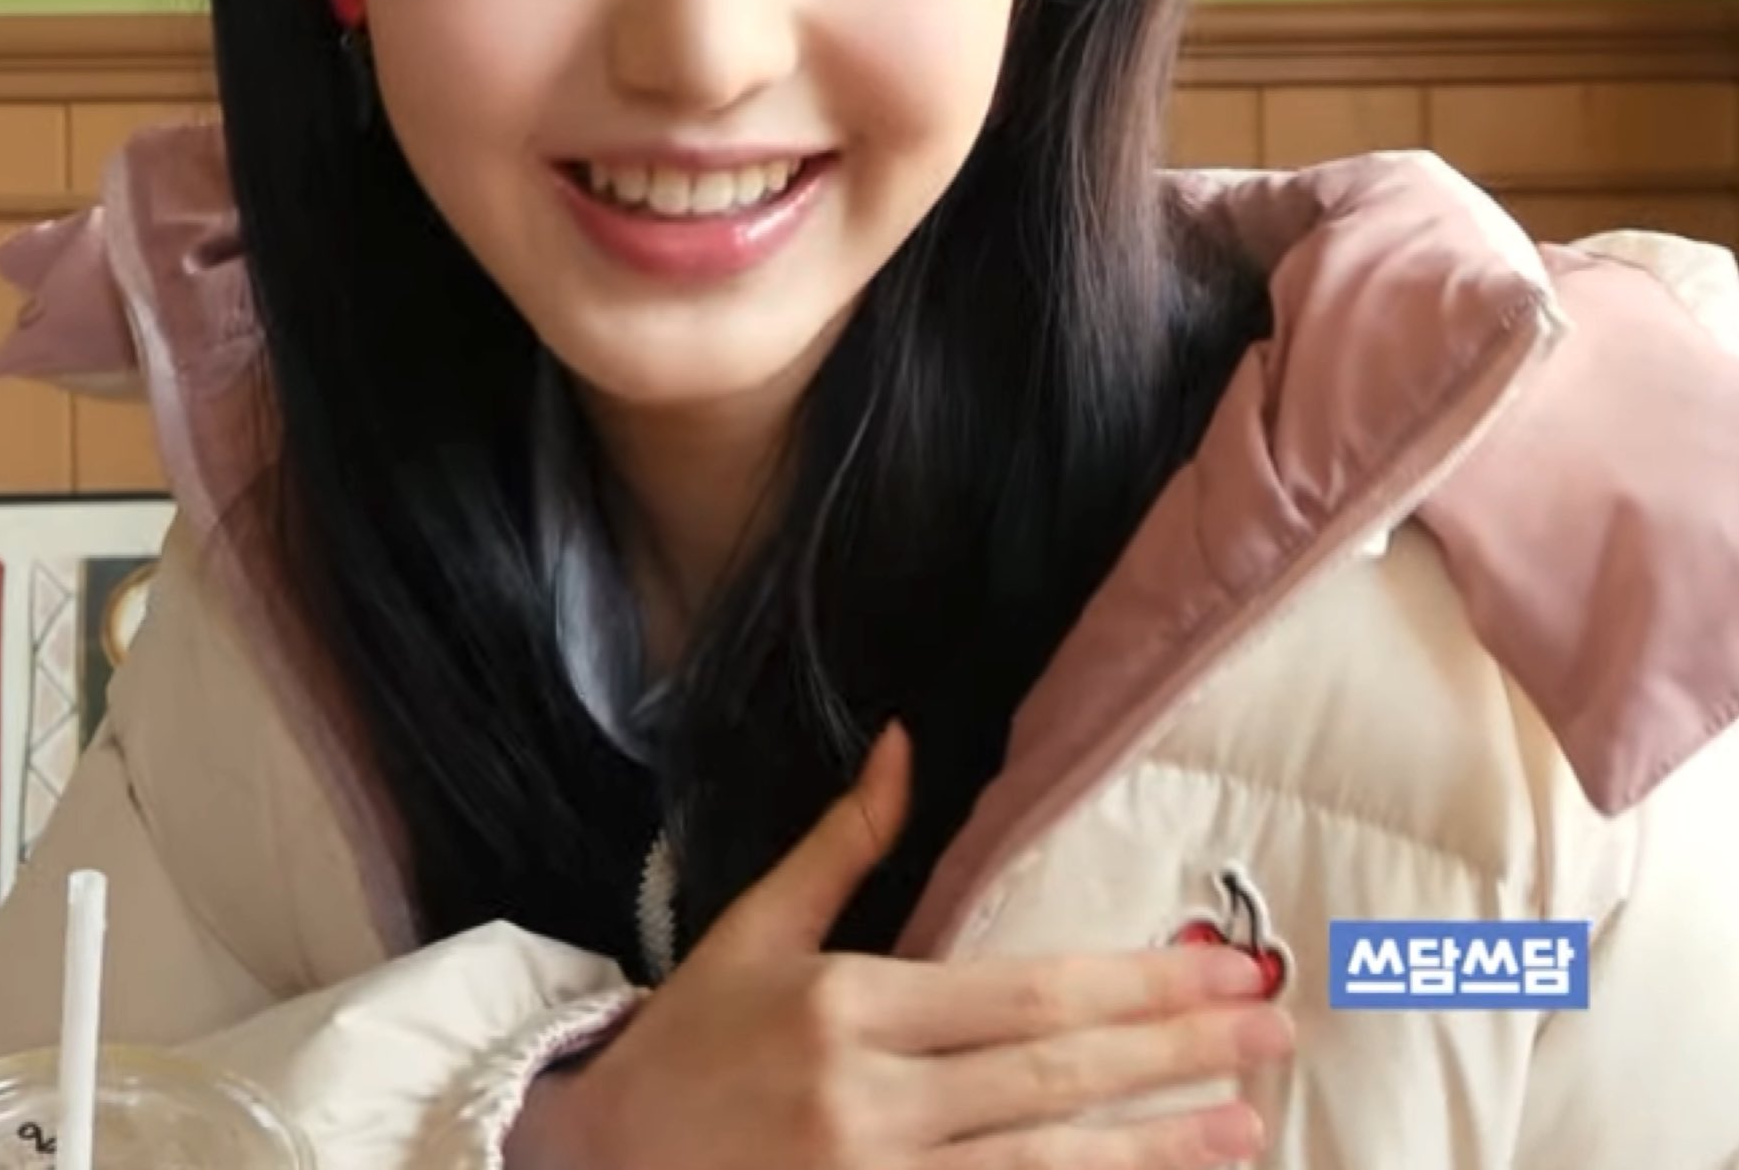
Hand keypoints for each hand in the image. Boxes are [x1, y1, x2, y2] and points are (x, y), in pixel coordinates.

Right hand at [509, 724, 1291, 1168]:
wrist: (596, 1163)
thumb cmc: (689, 1037)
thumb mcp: (755, 925)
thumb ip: (845, 841)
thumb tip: (906, 742)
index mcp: (848, 1004)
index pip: (1023, 996)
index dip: (1132, 988)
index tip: (1218, 972)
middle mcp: (870, 1102)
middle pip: (1053, 1078)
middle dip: (1174, 1053)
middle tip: (1273, 1030)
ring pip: (1042, 1169)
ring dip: (1154, 1149)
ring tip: (1243, 1127)